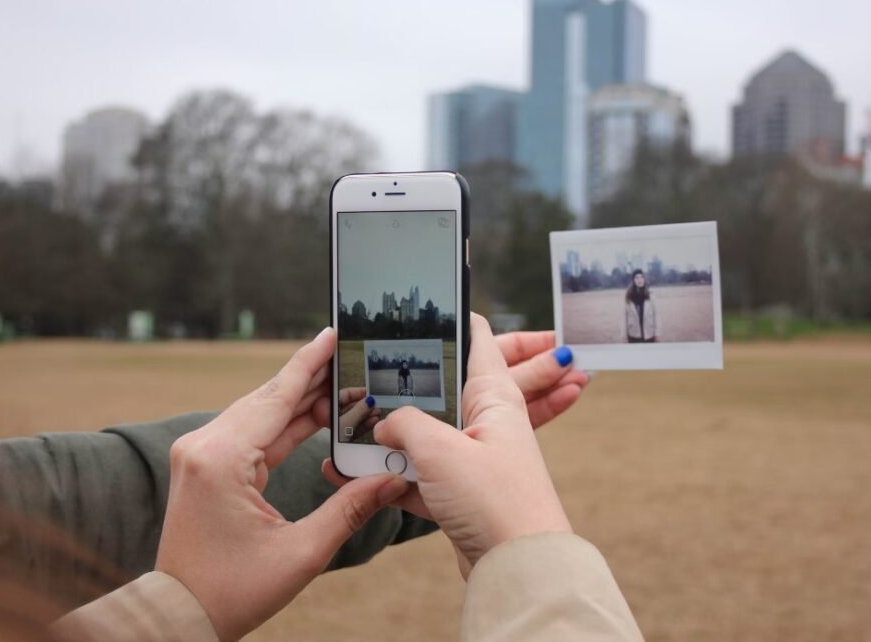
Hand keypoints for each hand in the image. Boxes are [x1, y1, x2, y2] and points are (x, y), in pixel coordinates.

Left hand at [155, 328, 408, 640]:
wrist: (180, 613)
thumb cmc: (232, 591)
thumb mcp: (301, 553)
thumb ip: (350, 509)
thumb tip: (394, 479)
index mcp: (220, 460)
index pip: (275, 397)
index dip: (308, 364)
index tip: (331, 334)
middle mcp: (203, 446)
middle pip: (268, 397)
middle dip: (312, 379)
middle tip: (352, 359)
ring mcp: (200, 454)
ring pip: (261, 412)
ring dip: (301, 402)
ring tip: (344, 387)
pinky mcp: (205, 466)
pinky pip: (251, 433)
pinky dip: (285, 424)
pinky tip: (316, 416)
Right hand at [373, 314, 571, 571]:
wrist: (519, 569)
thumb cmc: (495, 502)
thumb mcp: (440, 451)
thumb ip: (404, 424)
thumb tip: (383, 421)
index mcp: (494, 395)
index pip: (477, 338)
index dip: (451, 317)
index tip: (423, 301)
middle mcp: (487, 420)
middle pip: (441, 387)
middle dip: (403, 384)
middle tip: (365, 372)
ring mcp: (474, 457)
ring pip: (424, 433)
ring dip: (391, 436)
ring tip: (350, 432)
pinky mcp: (462, 492)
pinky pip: (420, 473)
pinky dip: (393, 476)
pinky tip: (360, 476)